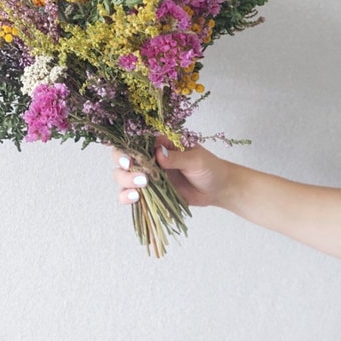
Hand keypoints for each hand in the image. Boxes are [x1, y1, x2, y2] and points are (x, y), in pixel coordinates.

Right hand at [112, 135, 231, 207]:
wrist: (218, 188)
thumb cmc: (209, 167)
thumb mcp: (196, 160)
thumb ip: (177, 157)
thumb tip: (158, 153)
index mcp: (159, 143)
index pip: (134, 141)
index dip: (125, 149)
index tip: (129, 161)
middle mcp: (149, 157)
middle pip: (122, 158)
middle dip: (124, 168)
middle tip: (141, 178)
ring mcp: (148, 175)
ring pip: (123, 176)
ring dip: (125, 182)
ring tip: (141, 189)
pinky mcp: (150, 192)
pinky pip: (131, 194)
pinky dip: (127, 197)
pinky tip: (135, 199)